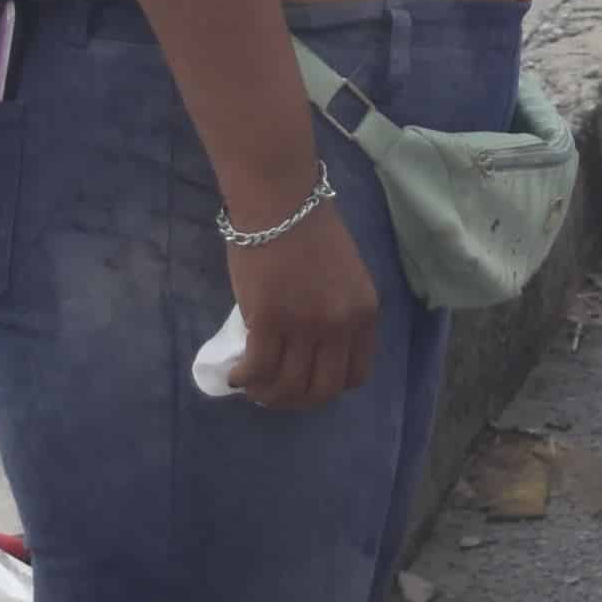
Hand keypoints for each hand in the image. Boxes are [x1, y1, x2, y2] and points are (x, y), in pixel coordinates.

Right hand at [218, 186, 378, 413]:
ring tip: (252, 386)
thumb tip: (311, 345)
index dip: (329, 388)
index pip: (356, 375)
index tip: (308, 383)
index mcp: (364, 313)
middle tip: (275, 394)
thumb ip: (336, 311)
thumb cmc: (308, 229)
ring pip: (288, 385)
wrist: (280, 200)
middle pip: (322, 389)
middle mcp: (340, 325)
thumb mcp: (343, 276)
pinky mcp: (269, 321)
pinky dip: (246, 378)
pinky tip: (236, 374)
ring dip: (268, 394)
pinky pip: (259, 369)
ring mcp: (306, 325)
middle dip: (297, 401)